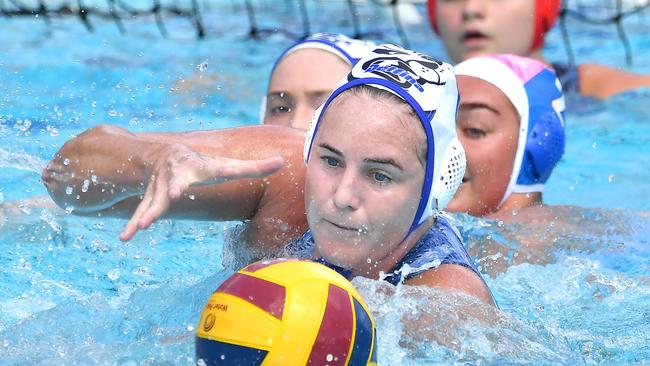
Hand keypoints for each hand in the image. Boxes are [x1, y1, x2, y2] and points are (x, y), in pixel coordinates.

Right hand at [119, 144, 284, 240]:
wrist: (164, 155)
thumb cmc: (204, 166)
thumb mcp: (227, 166)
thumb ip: (255, 167)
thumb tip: (284, 161)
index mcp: (203, 168)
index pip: (220, 169)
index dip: (226, 170)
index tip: (227, 171)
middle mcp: (179, 174)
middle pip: (177, 182)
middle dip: (173, 188)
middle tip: (173, 195)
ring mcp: (161, 186)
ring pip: (154, 200)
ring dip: (148, 212)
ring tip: (141, 226)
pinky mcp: (150, 198)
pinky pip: (141, 211)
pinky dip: (133, 224)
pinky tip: (126, 237)